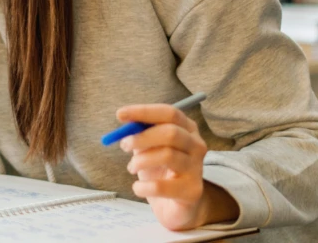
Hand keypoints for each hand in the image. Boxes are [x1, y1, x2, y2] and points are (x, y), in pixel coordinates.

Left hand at [115, 104, 237, 230]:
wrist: (176, 206)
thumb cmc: (161, 171)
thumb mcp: (149, 148)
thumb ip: (140, 133)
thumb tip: (125, 120)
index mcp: (188, 129)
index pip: (169, 113)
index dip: (144, 112)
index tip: (120, 114)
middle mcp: (197, 146)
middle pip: (171, 133)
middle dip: (142, 137)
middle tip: (123, 145)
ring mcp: (197, 169)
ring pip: (167, 156)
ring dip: (140, 161)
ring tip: (132, 167)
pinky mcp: (192, 192)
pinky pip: (162, 186)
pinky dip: (143, 186)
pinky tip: (138, 187)